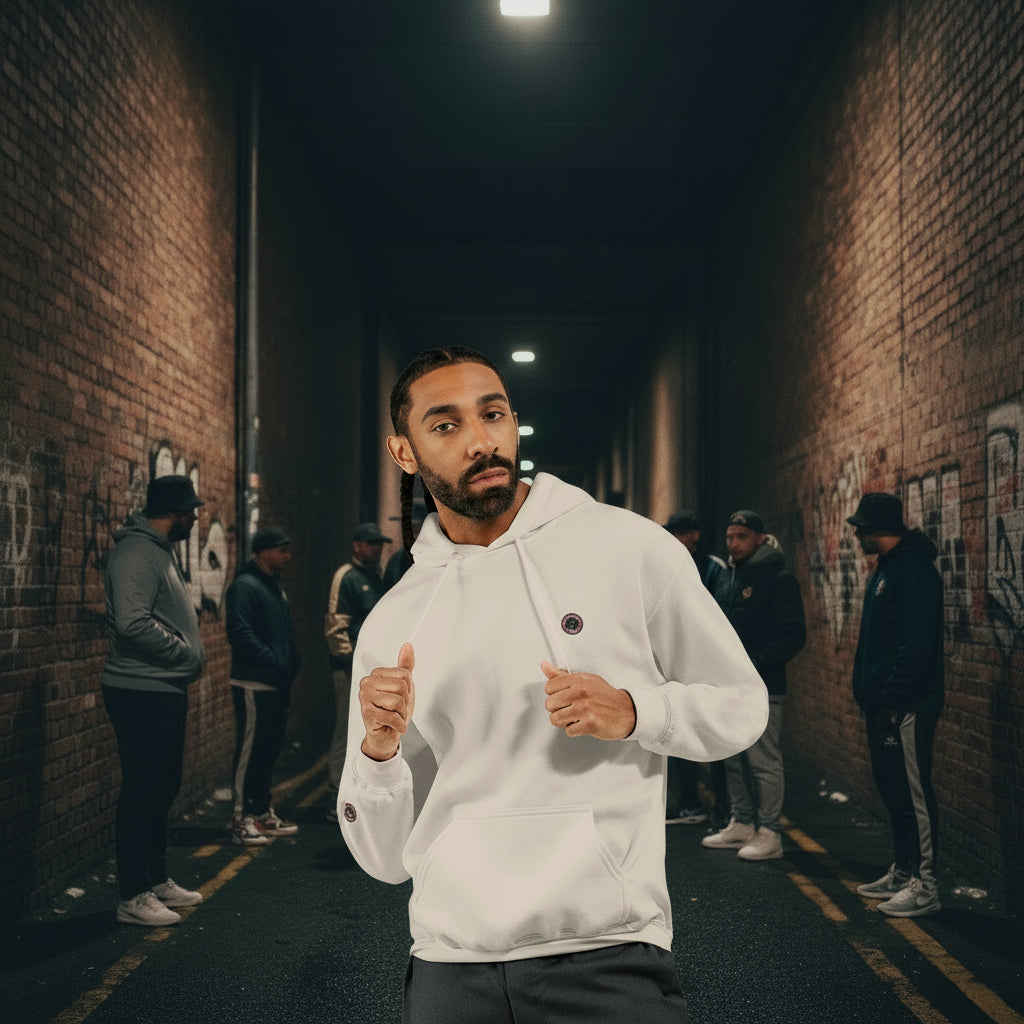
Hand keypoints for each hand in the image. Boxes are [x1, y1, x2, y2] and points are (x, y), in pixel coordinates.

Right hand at [359, 643, 415, 761]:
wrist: (387, 734)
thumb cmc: (393, 710)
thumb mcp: (404, 686)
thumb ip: (405, 666)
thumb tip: (407, 645)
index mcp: (376, 674)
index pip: (404, 675)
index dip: (408, 689)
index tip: (401, 698)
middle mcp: (367, 683)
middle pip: (401, 687)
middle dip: (405, 702)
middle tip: (397, 710)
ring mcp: (364, 698)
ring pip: (397, 701)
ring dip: (402, 714)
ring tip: (395, 717)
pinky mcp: (366, 713)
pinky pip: (392, 716)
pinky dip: (399, 724)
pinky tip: (395, 726)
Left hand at [541, 661, 635, 739]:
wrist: (627, 711)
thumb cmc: (605, 696)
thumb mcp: (585, 680)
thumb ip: (562, 676)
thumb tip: (544, 666)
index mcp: (579, 680)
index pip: (549, 687)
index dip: (554, 694)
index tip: (563, 696)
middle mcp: (581, 692)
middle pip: (550, 704)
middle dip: (558, 709)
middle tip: (570, 708)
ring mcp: (585, 708)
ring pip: (556, 719)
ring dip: (564, 721)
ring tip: (575, 717)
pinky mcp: (590, 724)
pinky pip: (568, 730)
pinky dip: (574, 730)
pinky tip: (583, 723)